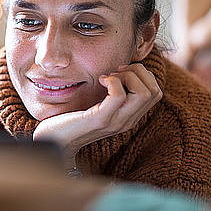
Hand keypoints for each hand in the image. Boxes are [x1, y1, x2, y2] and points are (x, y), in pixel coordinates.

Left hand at [32, 63, 161, 167]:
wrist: (54, 141)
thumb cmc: (72, 119)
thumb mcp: (98, 105)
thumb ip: (112, 93)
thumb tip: (121, 69)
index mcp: (129, 117)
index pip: (156, 92)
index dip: (142, 75)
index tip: (120, 72)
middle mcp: (127, 121)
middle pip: (155, 91)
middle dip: (138, 72)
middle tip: (115, 72)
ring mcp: (116, 121)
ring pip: (144, 92)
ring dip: (127, 76)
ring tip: (108, 77)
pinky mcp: (101, 119)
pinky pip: (119, 95)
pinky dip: (112, 80)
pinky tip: (99, 81)